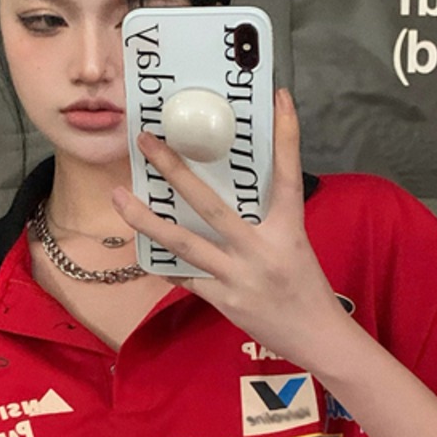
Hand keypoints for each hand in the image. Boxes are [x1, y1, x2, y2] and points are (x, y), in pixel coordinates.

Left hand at [112, 89, 352, 371]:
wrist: (317, 338)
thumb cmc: (306, 287)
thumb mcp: (295, 245)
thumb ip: (268, 219)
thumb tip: (239, 192)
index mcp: (288, 229)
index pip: (287, 175)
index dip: (286, 136)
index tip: (278, 98)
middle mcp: (261, 249)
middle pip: (211, 204)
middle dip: (175, 171)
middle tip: (147, 141)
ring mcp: (239, 276)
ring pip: (184, 243)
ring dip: (147, 220)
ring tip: (119, 196)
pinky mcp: (225, 300)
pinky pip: (186, 278)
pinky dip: (163, 263)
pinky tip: (140, 251)